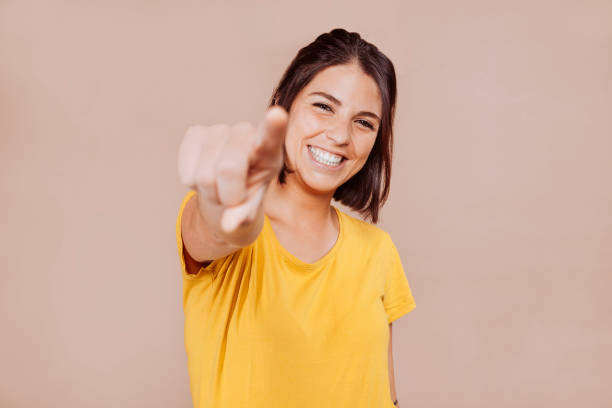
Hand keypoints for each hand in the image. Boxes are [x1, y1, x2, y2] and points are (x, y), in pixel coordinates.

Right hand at [178, 106, 287, 239]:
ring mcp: (219, 130)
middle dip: (227, 195)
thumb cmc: (247, 192)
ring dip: (210, 193)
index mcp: (269, 149)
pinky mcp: (195, 132)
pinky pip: (187, 172)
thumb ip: (244, 215)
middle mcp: (245, 132)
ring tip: (219, 186)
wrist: (226, 184)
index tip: (276, 115)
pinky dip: (193, 184)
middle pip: (229, 169)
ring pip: (205, 176)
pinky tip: (204, 174)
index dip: (273, 126)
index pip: (272, 136)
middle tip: (233, 197)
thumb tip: (228, 225)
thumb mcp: (253, 205)